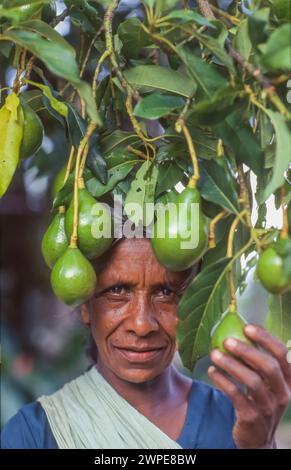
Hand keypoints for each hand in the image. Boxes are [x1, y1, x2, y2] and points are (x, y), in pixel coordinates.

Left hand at [208, 324, 290, 448]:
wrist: (257, 438)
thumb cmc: (259, 400)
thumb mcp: (266, 383)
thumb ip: (258, 361)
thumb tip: (238, 330)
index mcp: (288, 380)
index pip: (283, 354)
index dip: (266, 338)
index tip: (247, 326)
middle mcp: (282, 393)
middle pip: (269, 366)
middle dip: (247, 350)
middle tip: (226, 340)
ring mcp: (268, 407)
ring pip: (252, 381)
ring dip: (231, 364)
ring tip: (214, 354)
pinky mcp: (252, 418)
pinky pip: (237, 395)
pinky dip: (223, 381)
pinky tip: (212, 371)